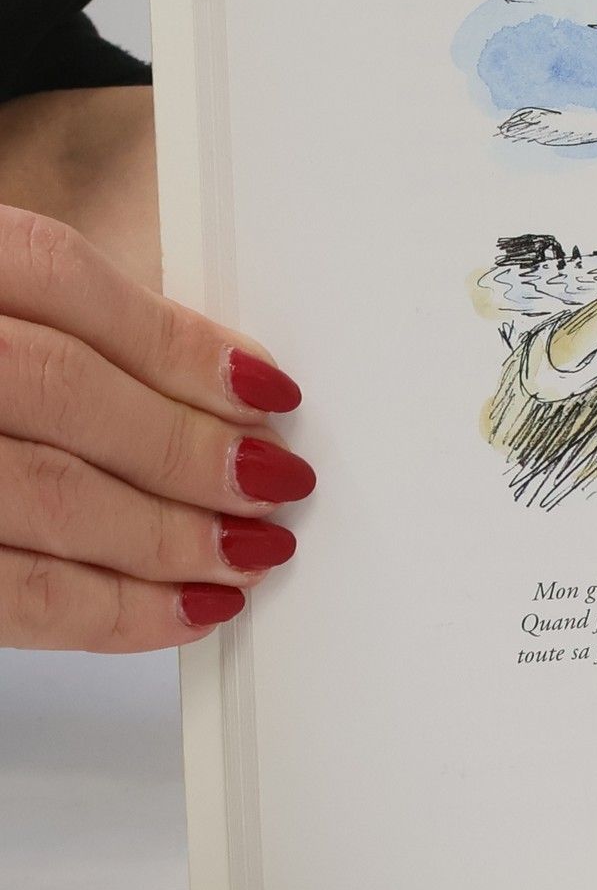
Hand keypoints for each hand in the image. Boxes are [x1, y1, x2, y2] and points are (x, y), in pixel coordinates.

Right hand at [0, 202, 311, 650]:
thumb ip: (54, 321)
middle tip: (276, 482)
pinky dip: (104, 612)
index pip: (58, 278)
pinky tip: (178, 611)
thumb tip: (214, 378)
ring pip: (39, 496)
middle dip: (189, 446)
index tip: (267, 391)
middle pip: (58, 390)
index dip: (178, 341)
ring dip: (164, 537)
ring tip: (246, 554)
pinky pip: (4, 595)